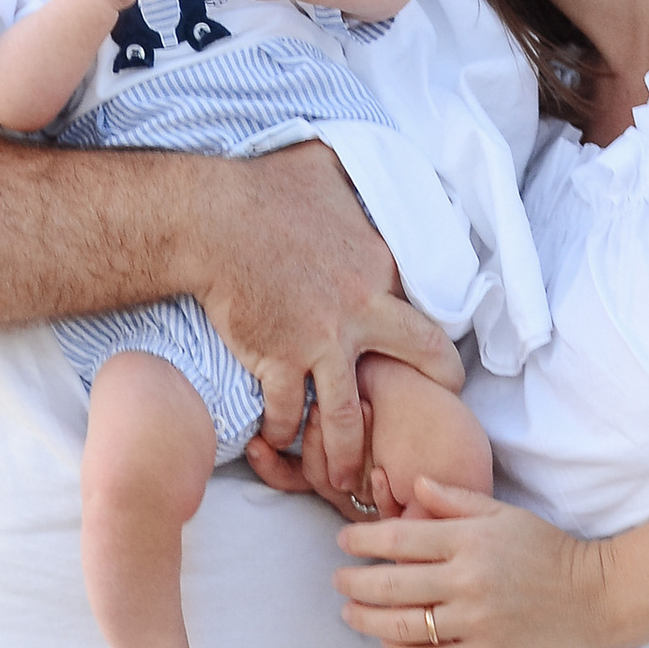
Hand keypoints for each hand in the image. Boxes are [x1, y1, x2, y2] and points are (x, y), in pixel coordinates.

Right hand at [201, 140, 461, 494]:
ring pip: (350, 415)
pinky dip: (283, 433)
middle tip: (435, 416)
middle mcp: (360, 311)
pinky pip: (289, 413)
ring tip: (346, 479)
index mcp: (379, 268)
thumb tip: (358, 169)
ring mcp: (321, 343)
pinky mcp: (279, 361)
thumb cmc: (265, 188)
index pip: (416, 309)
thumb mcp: (325, 168)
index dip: (418, 333)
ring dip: (349, 451)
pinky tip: (278, 443)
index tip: (419, 354)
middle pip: (420, 361)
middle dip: (435, 389)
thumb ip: (351, 180)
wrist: (213, 220)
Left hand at [335, 475, 606, 647]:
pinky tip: (388, 642)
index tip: (343, 542)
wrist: (598, 598)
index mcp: (470, 540)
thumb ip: (457, 501)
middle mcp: (468, 580)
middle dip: (353, 583)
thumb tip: (416, 485)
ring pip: (402, 626)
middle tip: (338, 581)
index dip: (362, 540)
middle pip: (390, 585)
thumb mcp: (505, 515)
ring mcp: (476, 621)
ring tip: (350, 613)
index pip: (399, 538)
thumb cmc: (550, 551)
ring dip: (367, 620)